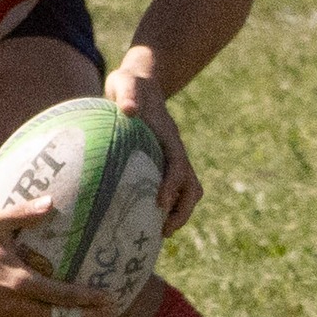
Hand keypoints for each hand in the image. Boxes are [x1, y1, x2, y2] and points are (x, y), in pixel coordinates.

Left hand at [106, 62, 200, 234]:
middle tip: (163, 232)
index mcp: (168, 136)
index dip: (172, 185)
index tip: (161, 202)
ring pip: (185, 192)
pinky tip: (139, 220)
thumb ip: (127, 94)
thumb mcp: (126, 82)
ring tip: (156, 234)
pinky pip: (169, 190)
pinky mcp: (160, 164)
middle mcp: (174, 151)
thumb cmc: (131, 84)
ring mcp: (169, 159)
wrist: (141, 82)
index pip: (177, 164)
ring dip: (177, 214)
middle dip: (182, 211)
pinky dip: (163, 207)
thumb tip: (129, 109)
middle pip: (190, 186)